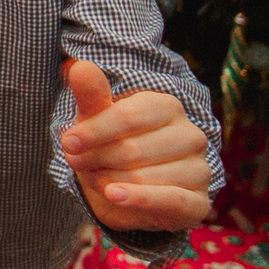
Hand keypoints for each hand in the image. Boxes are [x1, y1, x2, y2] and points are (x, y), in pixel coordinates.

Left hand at [59, 59, 212, 232]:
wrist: (129, 194)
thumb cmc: (112, 146)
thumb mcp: (97, 119)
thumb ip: (91, 95)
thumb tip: (77, 67)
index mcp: (168, 106)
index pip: (128, 116)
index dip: (94, 131)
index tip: (68, 143)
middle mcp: (191, 135)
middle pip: (132, 150)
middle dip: (97, 159)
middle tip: (77, 164)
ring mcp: (199, 169)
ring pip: (144, 177)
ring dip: (109, 182)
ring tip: (97, 180)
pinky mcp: (199, 202)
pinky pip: (171, 200)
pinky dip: (140, 199)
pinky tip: (115, 196)